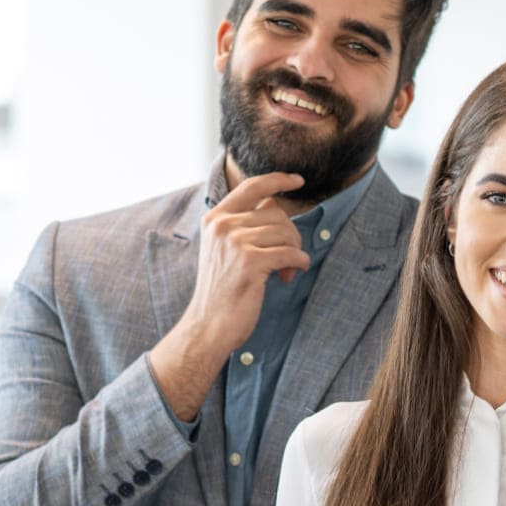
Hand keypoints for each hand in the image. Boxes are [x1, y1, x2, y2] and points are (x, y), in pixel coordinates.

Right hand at [147, 171, 309, 421]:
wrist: (207, 326)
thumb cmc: (221, 291)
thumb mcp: (224, 250)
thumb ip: (244, 225)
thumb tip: (275, 205)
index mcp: (215, 218)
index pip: (251, 187)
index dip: (278, 179)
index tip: (297, 180)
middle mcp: (223, 225)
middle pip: (277, 213)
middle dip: (291, 235)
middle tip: (288, 259)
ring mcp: (235, 242)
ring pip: (286, 232)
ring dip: (294, 252)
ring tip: (285, 272)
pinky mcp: (250, 262)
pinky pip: (290, 253)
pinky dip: (298, 263)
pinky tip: (291, 274)